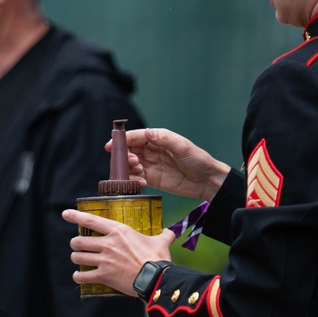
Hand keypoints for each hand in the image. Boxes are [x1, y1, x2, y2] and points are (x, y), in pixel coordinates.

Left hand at [63, 212, 175, 295]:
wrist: (157, 278)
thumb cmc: (158, 259)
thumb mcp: (162, 242)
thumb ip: (164, 235)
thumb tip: (171, 232)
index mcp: (119, 231)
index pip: (91, 220)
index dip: (75, 216)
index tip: (65, 214)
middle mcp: (108, 244)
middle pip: (79, 241)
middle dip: (76, 244)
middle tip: (79, 246)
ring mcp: (104, 260)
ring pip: (78, 257)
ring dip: (76, 258)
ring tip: (79, 260)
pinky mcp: (104, 276)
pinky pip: (82, 276)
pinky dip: (78, 277)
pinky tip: (79, 277)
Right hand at [110, 128, 230, 200]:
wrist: (206, 180)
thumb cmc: (197, 159)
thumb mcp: (182, 147)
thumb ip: (165, 139)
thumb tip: (148, 133)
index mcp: (158, 138)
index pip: (136, 137)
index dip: (123, 140)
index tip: (112, 146)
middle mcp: (152, 150)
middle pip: (129, 150)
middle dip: (125, 156)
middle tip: (132, 162)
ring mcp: (150, 165)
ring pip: (130, 164)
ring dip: (129, 168)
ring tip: (140, 172)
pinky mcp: (151, 179)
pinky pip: (135, 178)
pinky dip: (134, 180)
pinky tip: (141, 183)